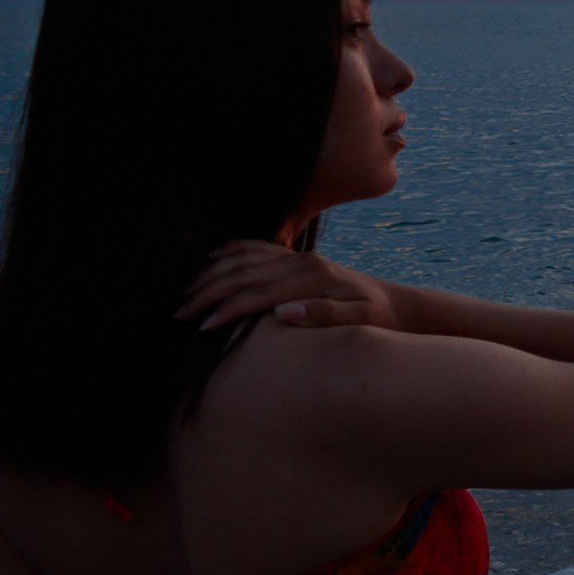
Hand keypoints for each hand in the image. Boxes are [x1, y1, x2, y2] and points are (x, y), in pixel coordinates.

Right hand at [177, 240, 404, 331]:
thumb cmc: (378, 319)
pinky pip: (257, 248)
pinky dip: (230, 251)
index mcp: (312, 278)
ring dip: (211, 273)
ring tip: (183, 292)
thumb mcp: (359, 322)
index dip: (227, 309)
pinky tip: (211, 258)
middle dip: (207, 292)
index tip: (202, 326)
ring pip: (243, 258)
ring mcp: (298, 256)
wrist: (396, 304)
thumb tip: (282, 314)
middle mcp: (301, 261)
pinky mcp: (297, 257)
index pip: (257, 294)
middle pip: (242, 274)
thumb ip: (322, 316)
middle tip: (177, 312)